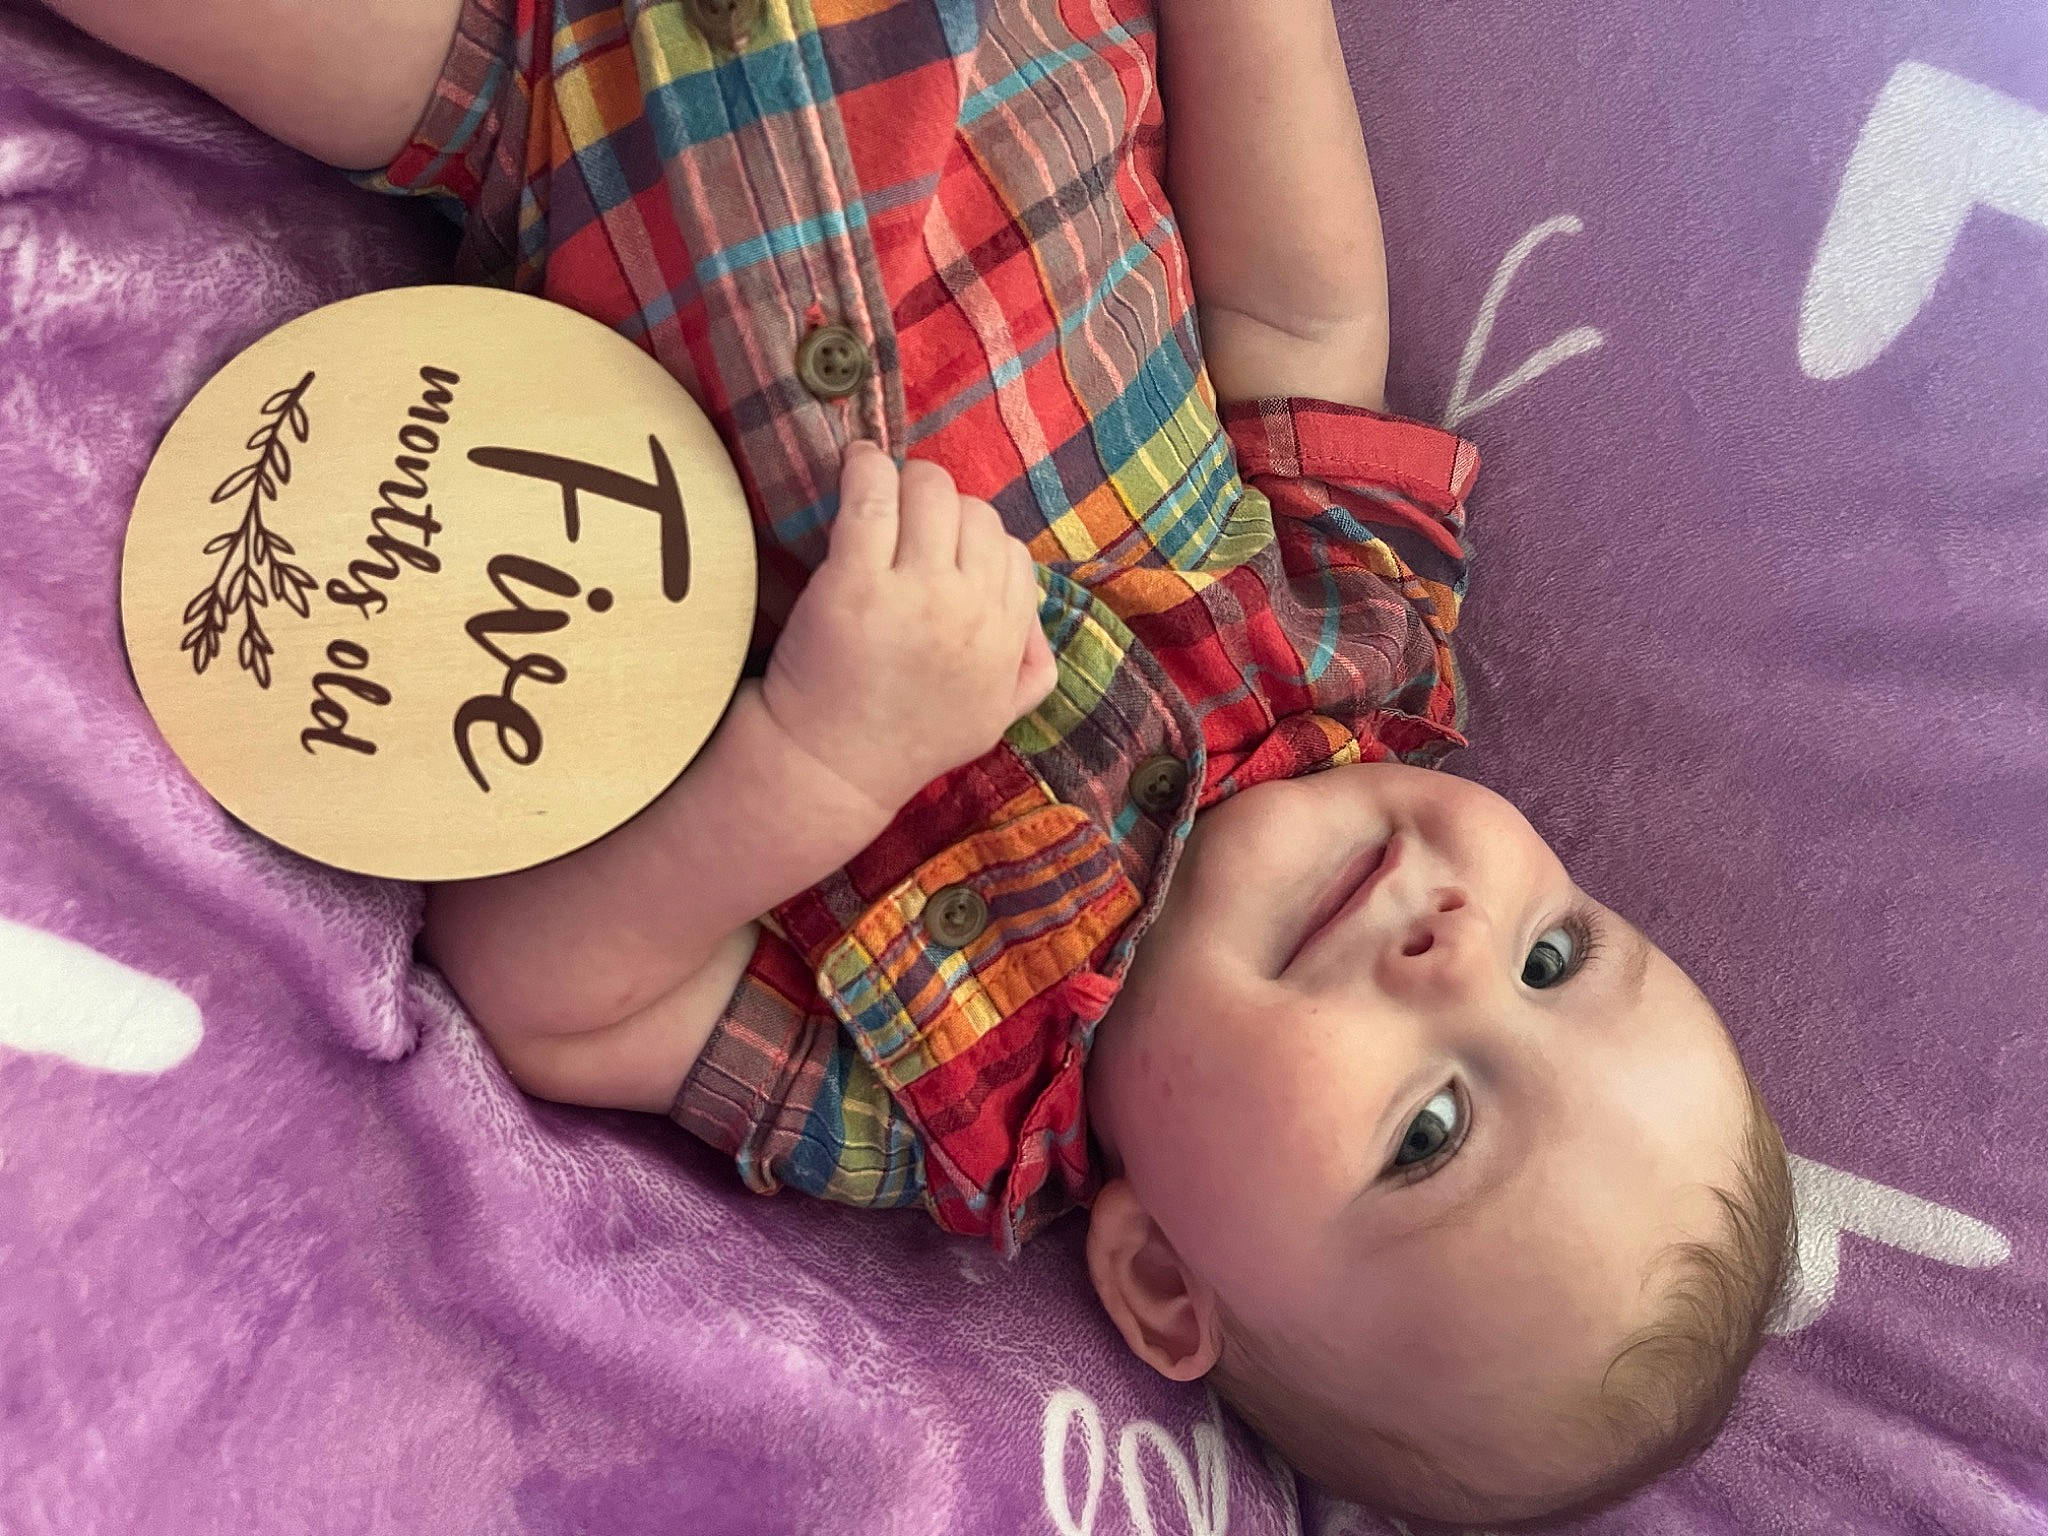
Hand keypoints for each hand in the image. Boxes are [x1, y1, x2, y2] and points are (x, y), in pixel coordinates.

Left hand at [760, 441, 1058, 817]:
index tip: (942, 551)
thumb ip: (1031, 674)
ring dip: (907, 482)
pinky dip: (865, 467)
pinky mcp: (854, 582)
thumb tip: (1040, 630)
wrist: (830, 768)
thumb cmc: (906, 742)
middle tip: (907, 520)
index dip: (975, 546)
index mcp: (1005, 639)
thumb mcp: (993, 721)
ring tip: (880, 490)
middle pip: (976, 514)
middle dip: (943, 509)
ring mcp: (913, 593)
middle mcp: (969, 609)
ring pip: (931, 492)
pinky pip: (871, 495)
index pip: (1012, 553)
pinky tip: (855, 462)